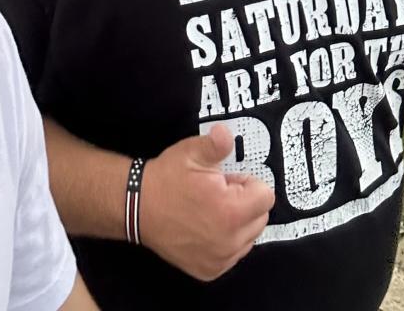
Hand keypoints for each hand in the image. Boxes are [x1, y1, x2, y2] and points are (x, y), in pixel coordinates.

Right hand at [138, 123, 274, 280]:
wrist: (137, 207)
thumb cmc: (167, 178)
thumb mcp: (191, 153)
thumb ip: (217, 144)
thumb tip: (227, 133)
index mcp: (231, 211)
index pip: (266, 197)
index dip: (247, 184)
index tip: (226, 180)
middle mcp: (230, 241)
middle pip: (260, 218)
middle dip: (245, 203)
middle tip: (217, 193)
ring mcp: (220, 260)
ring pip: (248, 238)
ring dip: (238, 223)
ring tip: (210, 210)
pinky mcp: (209, 271)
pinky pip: (233, 254)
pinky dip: (226, 241)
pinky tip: (205, 228)